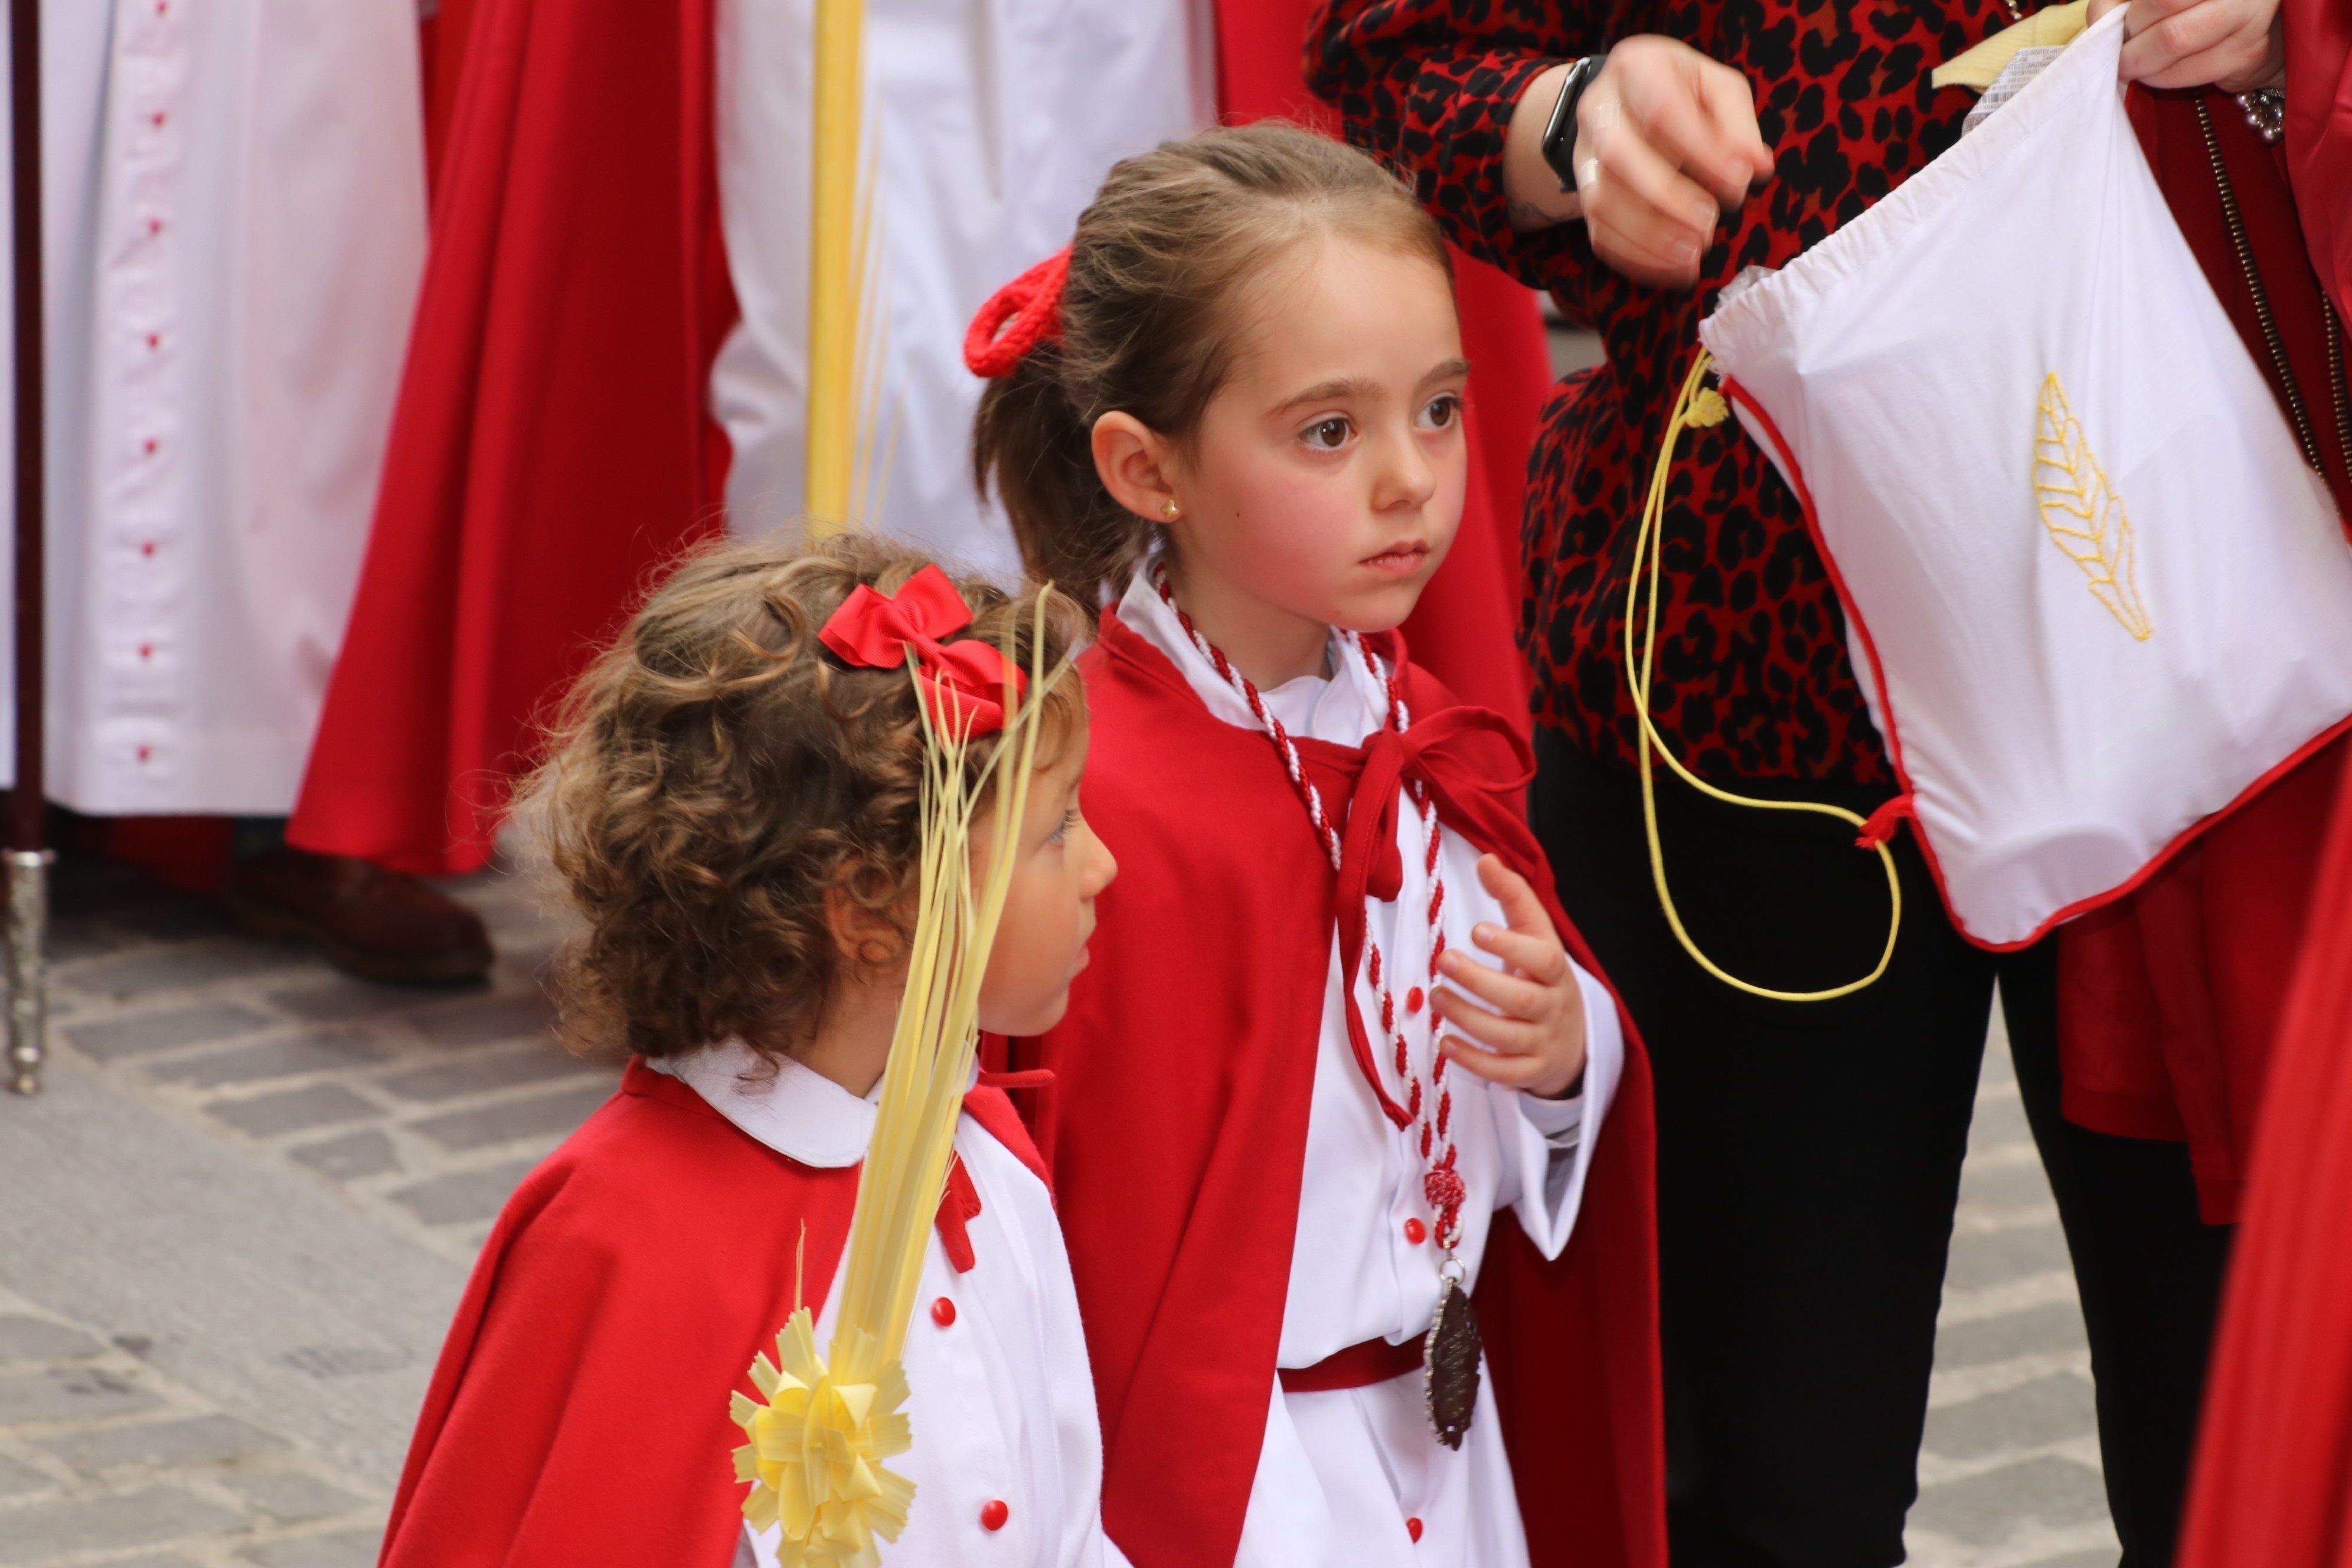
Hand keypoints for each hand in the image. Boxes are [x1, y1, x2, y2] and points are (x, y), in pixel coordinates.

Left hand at [1430, 855, 1588, 1099]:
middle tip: (1442, 960)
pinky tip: (1445, 1044)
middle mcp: (1553, 1007)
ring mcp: (1543, 1042)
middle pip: (1521, 998)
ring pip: (1507, 1036)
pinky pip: (1503, 1072)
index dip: (1512, 946)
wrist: (1573, 1040)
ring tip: (1435, 996)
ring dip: (1467, 1017)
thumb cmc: (1541, 976)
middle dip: (1479, 981)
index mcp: (1556, 970)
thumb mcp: (1535, 935)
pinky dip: (1473, 1061)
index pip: (1543, 957)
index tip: (1476, 930)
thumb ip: (1513, 897)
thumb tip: (1485, 859)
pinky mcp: (1530, 1071)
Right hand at [1504, 37, 1773, 287]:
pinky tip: (1672, 271)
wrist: (1628, 101)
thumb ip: (1738, 124)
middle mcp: (1600, 110)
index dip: (1701, 152)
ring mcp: (1584, 156)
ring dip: (1649, 237)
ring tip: (1693, 257)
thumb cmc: (1684, 93)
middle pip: (1619, 158)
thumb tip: (1756, 167)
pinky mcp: (1583, 198)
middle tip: (1709, 227)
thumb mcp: (1718, 88)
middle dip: (1667, 200)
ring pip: (1602, 202)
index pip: (1662, 111)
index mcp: (1636, 69)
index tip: (1739, 183)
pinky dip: (1636, 259)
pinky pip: (1599, 234)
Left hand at [2087, 0, 2283, 91]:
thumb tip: (2100, 20)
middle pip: (2162, 2)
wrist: (2256, 34)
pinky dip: (2157, 77)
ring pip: (2173, 39)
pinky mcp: (2247, 53)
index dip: (2125, 7)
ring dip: (2139, 59)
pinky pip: (2187, 72)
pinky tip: (2154, 73)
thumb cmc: (2194, 8)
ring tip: (2131, 62)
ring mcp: (2249, 14)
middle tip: (2121, 44)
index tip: (2117, 19)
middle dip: (2130, 29)